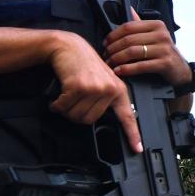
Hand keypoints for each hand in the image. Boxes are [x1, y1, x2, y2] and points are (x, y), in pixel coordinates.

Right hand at [47, 31, 141, 152]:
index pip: (128, 116)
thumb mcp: (104, 79)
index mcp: (119, 90)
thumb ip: (107, 98)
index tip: (137, 148)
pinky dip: (57, 104)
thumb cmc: (84, 64)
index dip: (132, 134)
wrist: (69, 47)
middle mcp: (109, 90)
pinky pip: (64, 107)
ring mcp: (95, 88)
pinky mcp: (79, 87)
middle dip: (76, 114)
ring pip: (76, 115)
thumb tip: (104, 117)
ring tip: (68, 95)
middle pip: (89, 120)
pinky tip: (60, 95)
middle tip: (74, 101)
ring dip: (66, 109)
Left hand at [105, 9, 190, 86]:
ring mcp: (164, 49)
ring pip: (133, 52)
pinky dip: (127, 69)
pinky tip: (118, 71)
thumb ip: (141, 24)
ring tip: (110, 64)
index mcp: (157, 25)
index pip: (129, 26)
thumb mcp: (154, 36)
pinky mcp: (165, 63)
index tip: (105, 43)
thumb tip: (129, 9)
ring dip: (117, 59)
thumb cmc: (163, 53)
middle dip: (113, 49)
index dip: (114, 35)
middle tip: (105, 56)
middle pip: (129, 40)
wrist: (180, 70)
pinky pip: (141, 65)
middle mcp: (161, 35)